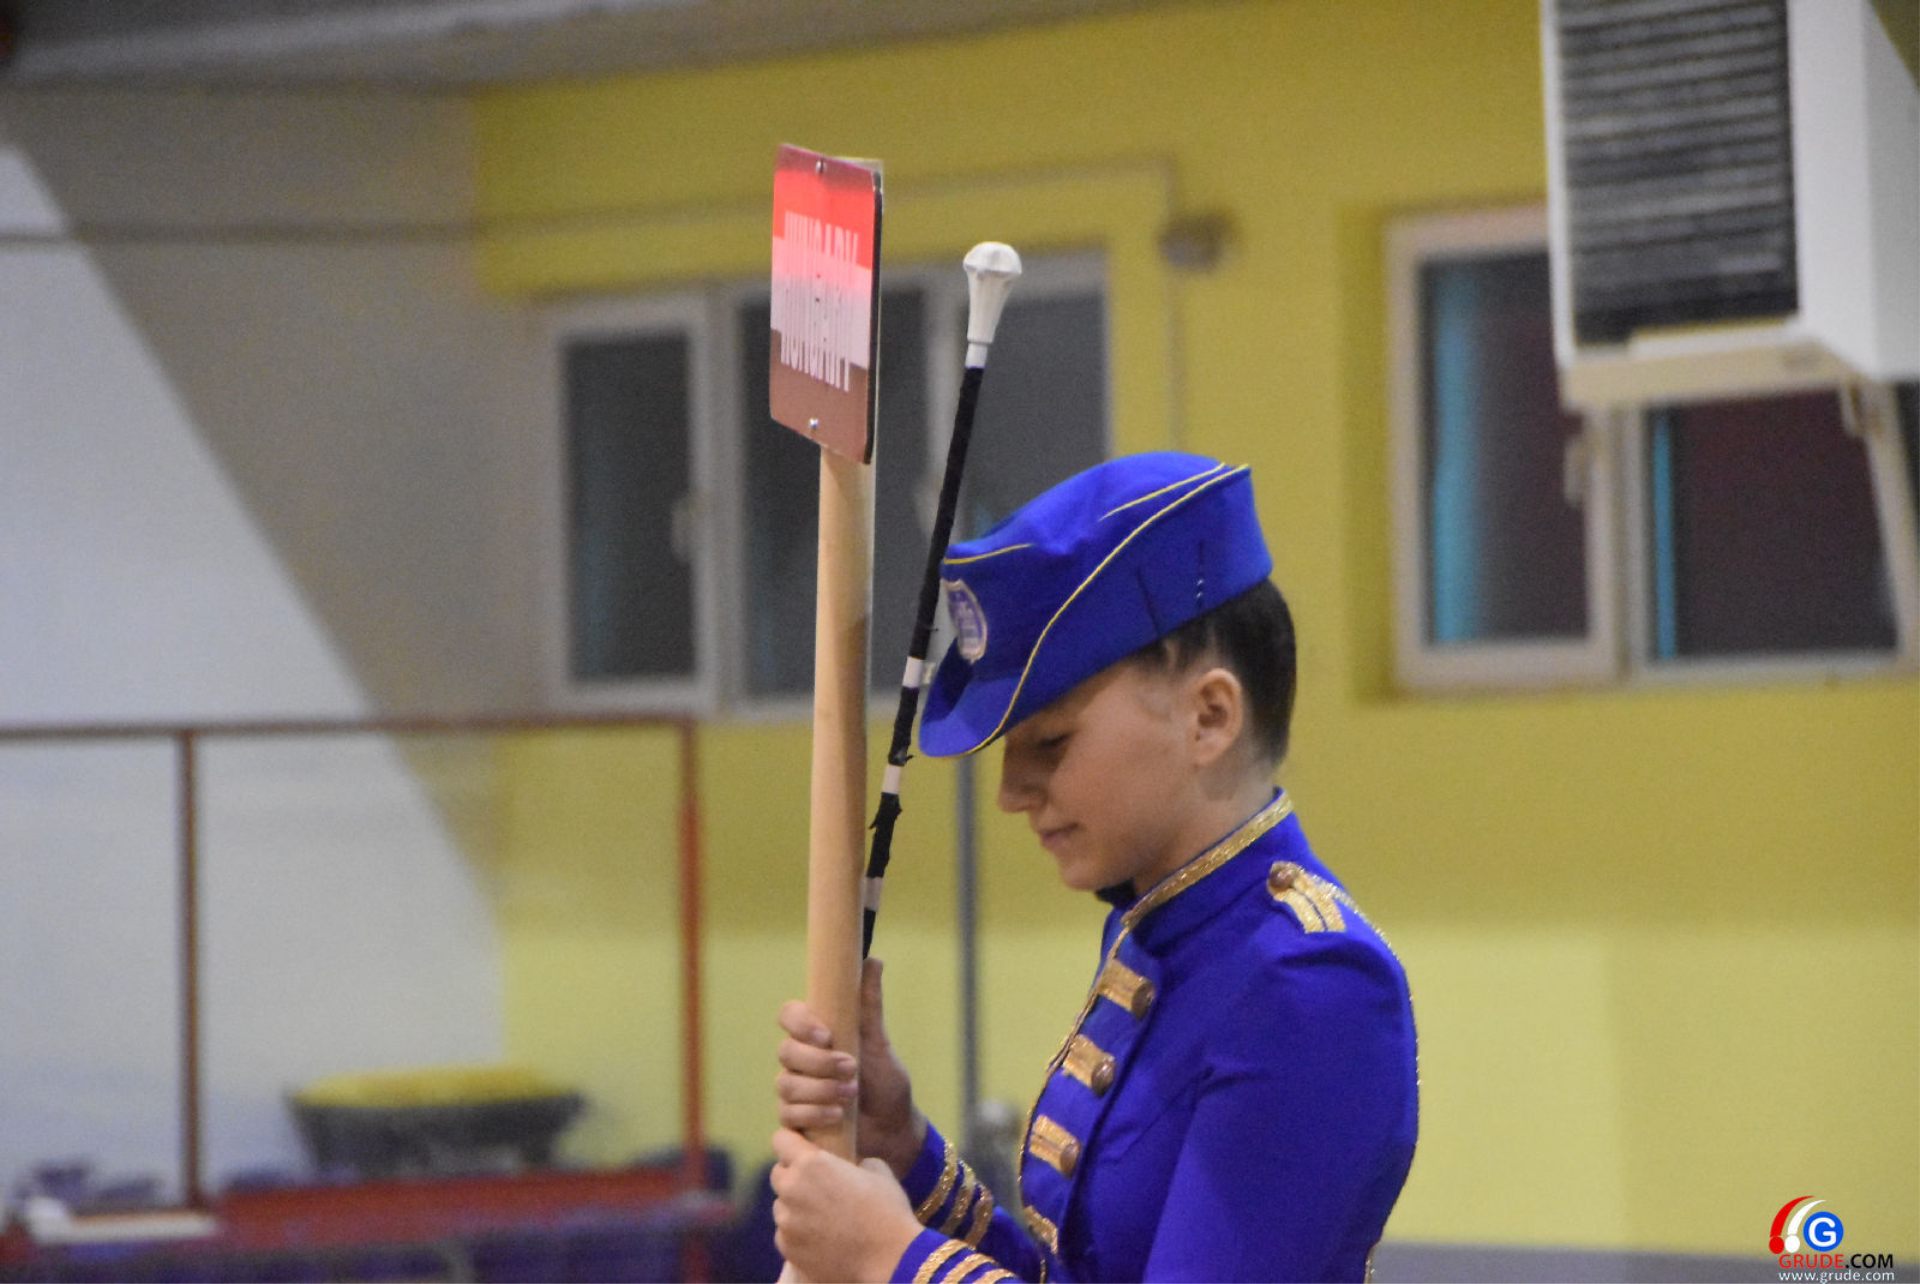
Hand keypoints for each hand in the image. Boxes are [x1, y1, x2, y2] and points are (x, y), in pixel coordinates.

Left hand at [770, 1128, 922, 1283]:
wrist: (890, 1258)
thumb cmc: (887, 1210)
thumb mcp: (876, 1169)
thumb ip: (852, 1162)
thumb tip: (849, 1167)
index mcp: (811, 1163)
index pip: (781, 1139)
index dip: (792, 1143)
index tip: (803, 1150)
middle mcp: (792, 1189)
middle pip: (778, 1174)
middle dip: (793, 1176)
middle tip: (818, 1187)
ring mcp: (786, 1221)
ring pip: (781, 1206)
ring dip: (795, 1207)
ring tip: (822, 1217)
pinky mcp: (787, 1248)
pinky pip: (785, 1233)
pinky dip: (798, 1234)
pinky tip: (821, 1239)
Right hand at [777, 957, 924, 1178]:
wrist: (893, 1128)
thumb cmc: (885, 1081)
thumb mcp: (879, 1042)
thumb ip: (869, 1005)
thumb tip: (871, 960)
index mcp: (816, 1034)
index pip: (789, 1015)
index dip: (800, 1023)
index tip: (826, 1035)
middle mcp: (800, 1060)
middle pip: (785, 1052)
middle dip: (818, 1063)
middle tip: (851, 1068)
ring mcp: (795, 1090)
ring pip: (786, 1085)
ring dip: (820, 1089)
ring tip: (851, 1093)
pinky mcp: (795, 1120)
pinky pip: (788, 1115)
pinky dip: (814, 1114)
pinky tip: (837, 1115)